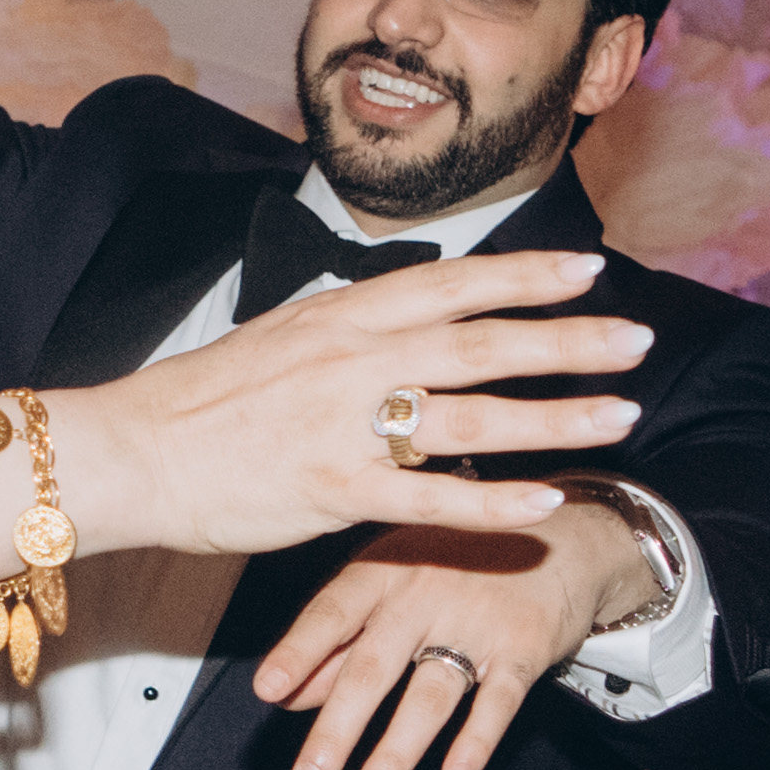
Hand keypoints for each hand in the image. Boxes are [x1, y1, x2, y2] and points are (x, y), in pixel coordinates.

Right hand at [42, 247, 644, 559]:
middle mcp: (351, 358)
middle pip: (482, 341)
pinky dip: (491, 499)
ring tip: (622, 414)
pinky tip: (543, 501)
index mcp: (340, 313)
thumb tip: (405, 319)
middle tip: (637, 339)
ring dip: (555, 414)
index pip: (452, 282)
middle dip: (568, 339)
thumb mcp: (280, 337)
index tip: (588, 268)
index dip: (526, 274)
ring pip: (471, 414)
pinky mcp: (331, 489)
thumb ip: (349, 330)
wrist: (132, 451)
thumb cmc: (201, 400)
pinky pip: (427, 497)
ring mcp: (344, 424)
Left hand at [252, 497, 655, 769]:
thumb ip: (340, 638)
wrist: (564, 533)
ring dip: (396, 752)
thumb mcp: (392, 582)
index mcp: (382, 572)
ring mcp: (476, 621)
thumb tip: (287, 695)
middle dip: (338, 730)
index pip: (331, 613)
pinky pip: (498, 700)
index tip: (266, 691)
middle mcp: (423, 594)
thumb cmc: (456, 563)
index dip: (299, 651)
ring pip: (430, 694)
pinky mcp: (525, 647)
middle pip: (373, 668)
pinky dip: (476, 740)